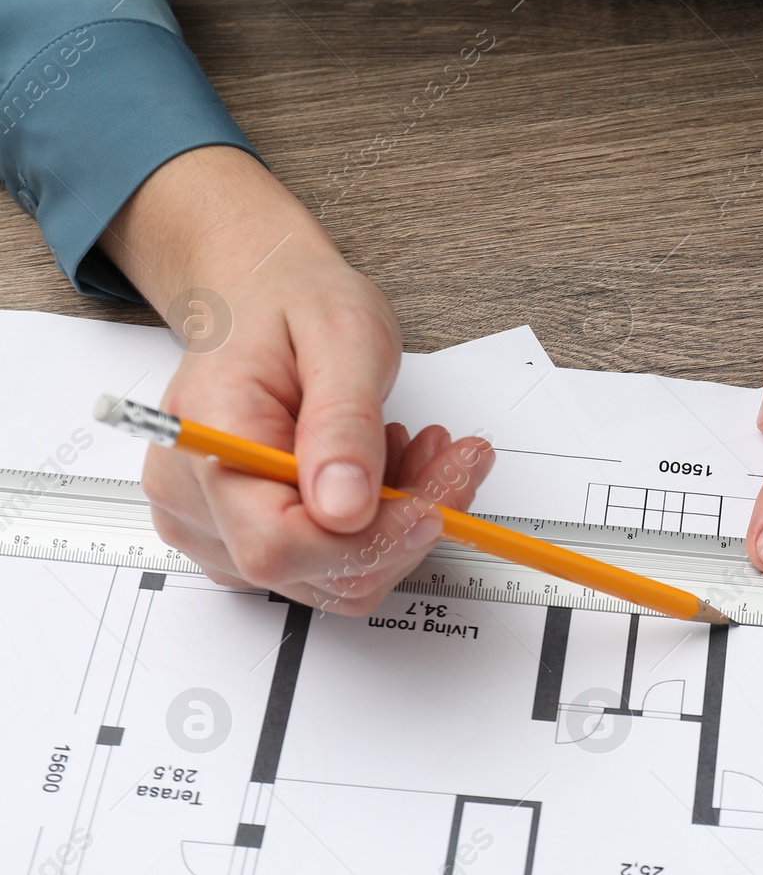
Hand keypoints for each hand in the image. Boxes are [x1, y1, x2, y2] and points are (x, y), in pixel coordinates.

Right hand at [100, 146, 494, 614]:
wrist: (260, 297)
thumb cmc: (292, 306)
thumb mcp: (343, 338)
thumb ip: (344, 423)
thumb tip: (345, 509)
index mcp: (206, 445)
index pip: (279, 545)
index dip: (369, 541)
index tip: (434, 503)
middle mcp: (195, 503)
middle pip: (317, 571)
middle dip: (404, 526)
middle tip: (455, 459)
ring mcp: (217, 531)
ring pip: (337, 577)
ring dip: (399, 523)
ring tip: (421, 450)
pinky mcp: (246, 541)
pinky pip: (333, 565)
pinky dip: (381, 525)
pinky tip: (393, 470)